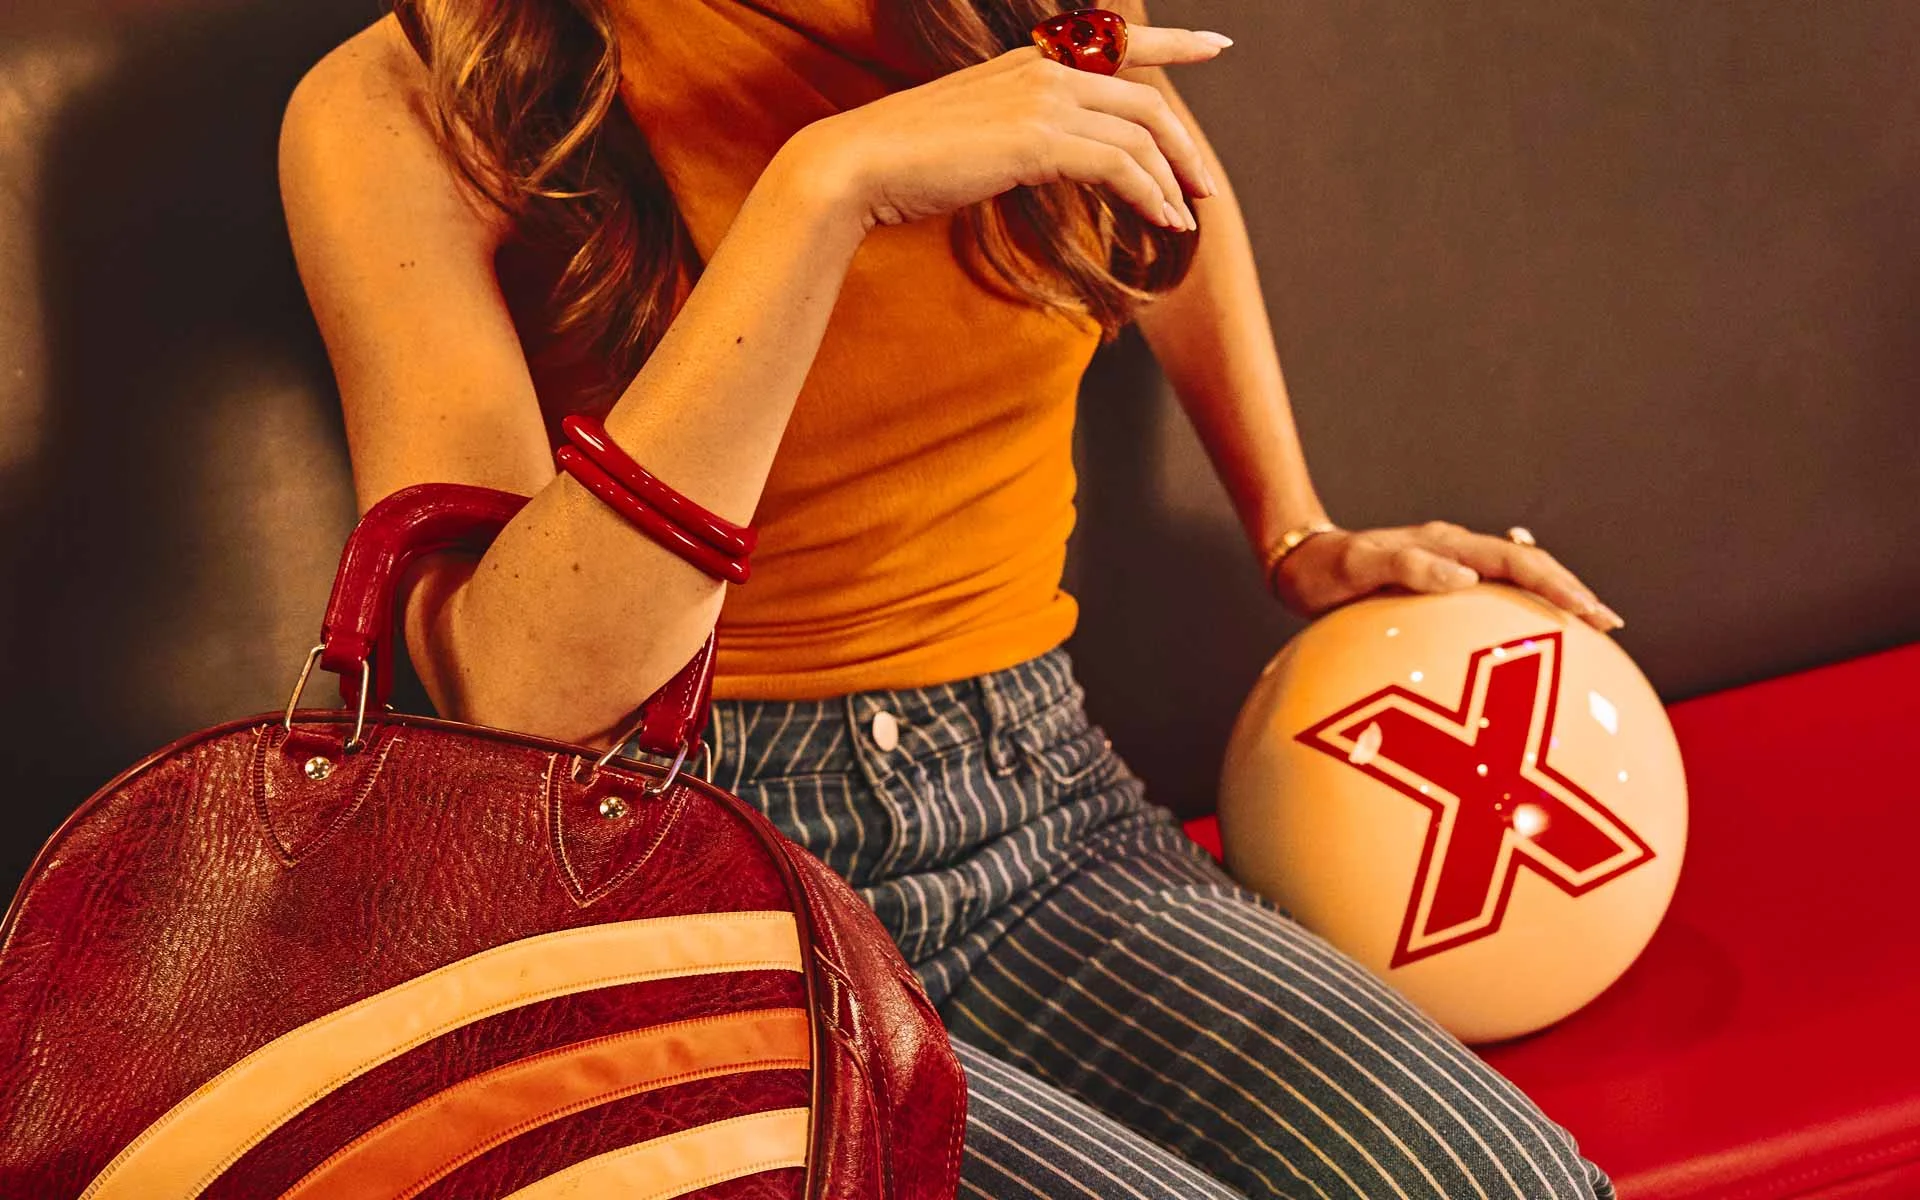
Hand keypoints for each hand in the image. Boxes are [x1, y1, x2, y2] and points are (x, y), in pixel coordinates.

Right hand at [788, 22, 1228, 233]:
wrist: (859, 165)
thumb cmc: (906, 161)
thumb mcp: (974, 133)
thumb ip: (1019, 132)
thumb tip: (1048, 156)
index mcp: (1030, 61)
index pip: (1117, 41)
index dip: (1175, 44)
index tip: (1216, 48)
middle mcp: (1043, 70)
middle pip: (1146, 101)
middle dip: (1184, 147)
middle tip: (1205, 187)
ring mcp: (1042, 101)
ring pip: (1140, 135)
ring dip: (1172, 181)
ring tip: (1186, 220)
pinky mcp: (1038, 140)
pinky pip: (1119, 166)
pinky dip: (1150, 196)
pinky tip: (1162, 222)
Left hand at [1270, 522, 1626, 631]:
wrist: (1297, 563)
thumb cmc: (1324, 570)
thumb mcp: (1359, 567)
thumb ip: (1407, 566)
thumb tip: (1466, 577)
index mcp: (1446, 546)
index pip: (1516, 562)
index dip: (1557, 585)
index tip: (1591, 613)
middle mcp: (1455, 553)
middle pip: (1528, 566)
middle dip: (1570, 592)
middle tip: (1610, 624)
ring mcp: (1448, 568)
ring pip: (1514, 579)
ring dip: (1551, 597)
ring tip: (1588, 627)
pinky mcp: (1437, 586)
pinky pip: (1489, 594)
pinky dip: (1518, 604)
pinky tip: (1529, 626)